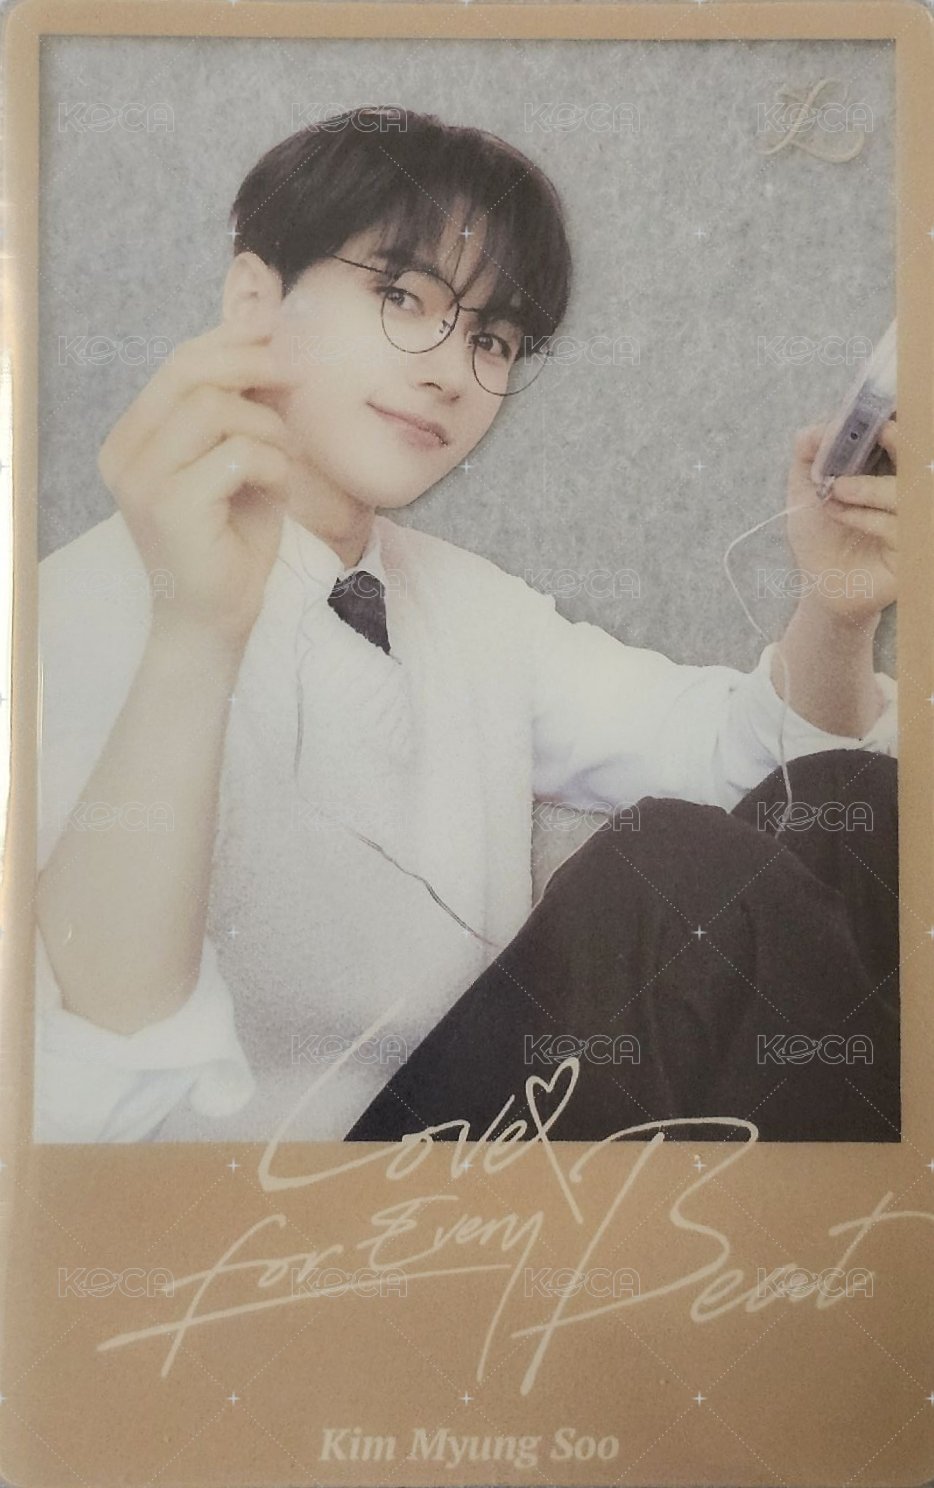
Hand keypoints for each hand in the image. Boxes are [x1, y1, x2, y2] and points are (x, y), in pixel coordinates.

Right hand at [97, 312, 298, 648]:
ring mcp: (143, 481)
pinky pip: (235, 455)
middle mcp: (126, 454)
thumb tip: (272, 350)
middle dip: (251, 364)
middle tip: (295, 377)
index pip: (178, 364)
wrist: (213, 619)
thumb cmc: (227, 543)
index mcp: (133, 439)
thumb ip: (238, 412)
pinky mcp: (171, 507)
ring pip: (214, 409)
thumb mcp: (234, 463)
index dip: (230, 340)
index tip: (275, 337)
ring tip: (285, 457)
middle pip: (188, 372)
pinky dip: (271, 464)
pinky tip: (279, 488)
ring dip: (267, 426)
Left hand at [785, 419, 896, 624]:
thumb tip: (818, 427)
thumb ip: (809, 453)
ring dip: (868, 487)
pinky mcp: (914, 552)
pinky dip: (863, 516)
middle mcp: (910, 494)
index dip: (901, 421)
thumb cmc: (820, 535)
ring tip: (835, 491)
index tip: (882, 410)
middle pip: (921, 459)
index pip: (908, 439)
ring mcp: (915, 524)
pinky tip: (838, 514)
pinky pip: (897, 526)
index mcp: (891, 471)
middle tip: (877, 433)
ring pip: (907, 492)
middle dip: (900, 440)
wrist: (819, 583)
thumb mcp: (805, 489)